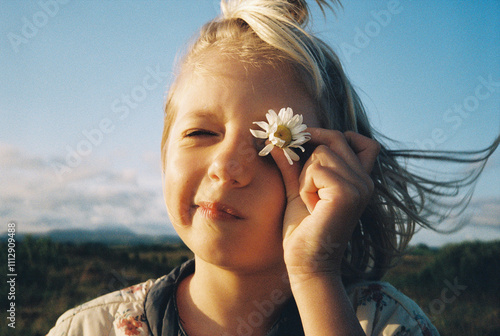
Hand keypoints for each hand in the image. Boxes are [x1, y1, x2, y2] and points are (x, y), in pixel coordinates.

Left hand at [270, 129, 379, 279]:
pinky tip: (311, 206)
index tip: (310, 141)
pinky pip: (316, 169)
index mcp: (360, 180)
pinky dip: (305, 186)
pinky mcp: (348, 193)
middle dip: (310, 151)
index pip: (365, 143)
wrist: (306, 262)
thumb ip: (292, 164)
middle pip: (335, 140)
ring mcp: (360, 186)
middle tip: (298, 174)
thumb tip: (279, 139)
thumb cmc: (302, 228)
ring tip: (309, 200)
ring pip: (322, 153)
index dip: (340, 136)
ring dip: (305, 175)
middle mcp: (365, 181)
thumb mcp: (297, 188)